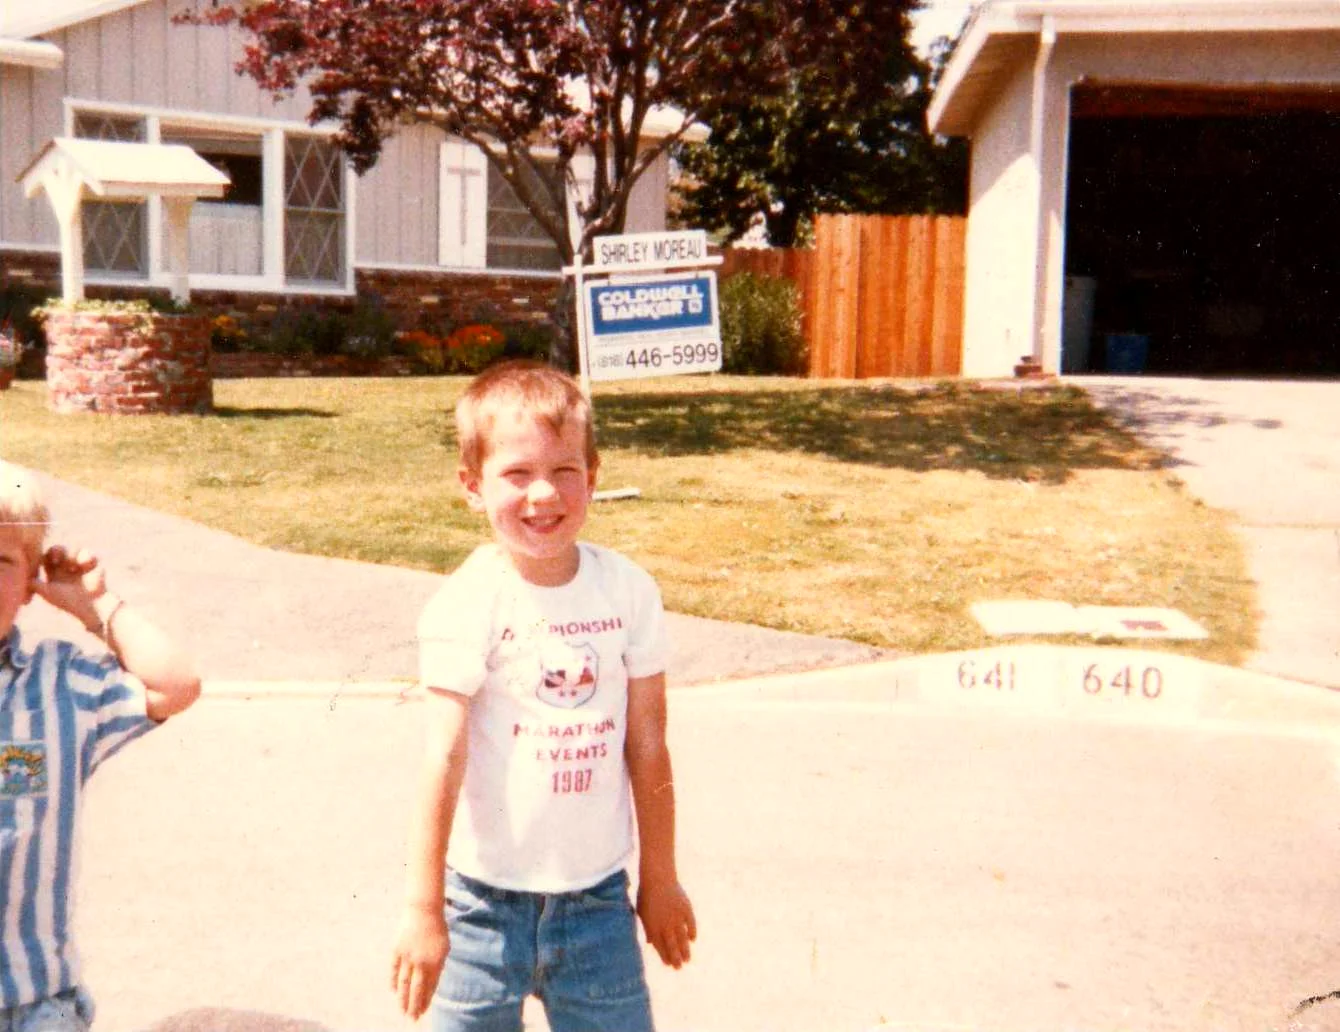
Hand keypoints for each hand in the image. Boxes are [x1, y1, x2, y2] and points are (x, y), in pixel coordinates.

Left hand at [32, 546, 104, 627]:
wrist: (92, 606)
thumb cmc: (68, 602)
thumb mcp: (49, 593)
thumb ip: (36, 585)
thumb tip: (25, 578)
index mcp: (53, 573)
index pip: (46, 557)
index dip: (45, 555)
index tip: (49, 561)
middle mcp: (65, 568)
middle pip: (59, 549)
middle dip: (58, 550)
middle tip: (58, 558)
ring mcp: (79, 566)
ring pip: (74, 550)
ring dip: (73, 556)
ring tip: (75, 568)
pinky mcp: (92, 565)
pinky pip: (88, 554)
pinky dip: (87, 559)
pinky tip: (87, 568)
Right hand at [391, 904, 448, 1020]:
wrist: (424, 909)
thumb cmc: (437, 928)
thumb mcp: (443, 947)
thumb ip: (437, 965)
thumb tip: (431, 983)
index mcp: (436, 961)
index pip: (430, 986)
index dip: (426, 1000)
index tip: (422, 1012)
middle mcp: (422, 961)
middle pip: (416, 989)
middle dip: (414, 1005)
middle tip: (412, 1019)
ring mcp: (408, 956)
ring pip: (404, 983)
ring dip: (402, 998)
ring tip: (402, 1010)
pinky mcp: (397, 950)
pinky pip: (394, 970)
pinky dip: (393, 981)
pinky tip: (393, 991)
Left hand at [636, 875, 695, 968]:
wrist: (657, 877)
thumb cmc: (647, 894)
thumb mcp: (642, 912)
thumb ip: (647, 928)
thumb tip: (650, 942)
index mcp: (652, 926)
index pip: (660, 947)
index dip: (665, 956)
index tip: (669, 964)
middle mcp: (665, 925)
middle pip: (672, 946)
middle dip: (676, 958)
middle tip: (679, 968)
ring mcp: (676, 917)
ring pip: (682, 938)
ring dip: (685, 950)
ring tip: (688, 959)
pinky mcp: (685, 909)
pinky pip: (690, 924)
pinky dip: (692, 932)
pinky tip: (692, 939)